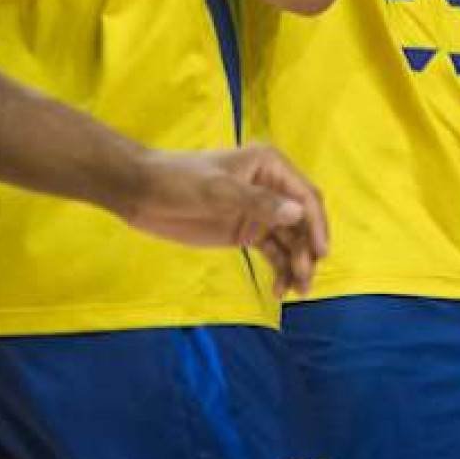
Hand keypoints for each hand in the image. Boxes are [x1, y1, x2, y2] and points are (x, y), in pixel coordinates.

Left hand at [121, 145, 330, 297]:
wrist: (139, 192)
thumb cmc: (177, 181)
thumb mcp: (217, 190)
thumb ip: (258, 202)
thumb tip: (299, 214)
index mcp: (271, 168)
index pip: (306, 197)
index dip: (317, 225)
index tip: (320, 254)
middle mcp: (272, 188)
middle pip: (303, 223)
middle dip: (308, 251)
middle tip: (303, 281)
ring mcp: (260, 212)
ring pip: (291, 240)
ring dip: (297, 264)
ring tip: (295, 290)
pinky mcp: (246, 231)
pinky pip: (273, 251)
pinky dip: (280, 268)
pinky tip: (279, 288)